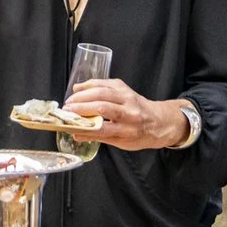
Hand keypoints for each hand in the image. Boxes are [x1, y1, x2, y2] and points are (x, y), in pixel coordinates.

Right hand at [62, 79, 188, 151]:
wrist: (160, 121)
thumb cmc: (140, 135)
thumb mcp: (122, 143)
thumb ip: (99, 137)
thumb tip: (76, 134)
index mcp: (128, 130)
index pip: (103, 129)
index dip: (84, 127)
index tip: (70, 126)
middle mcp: (129, 112)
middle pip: (101, 107)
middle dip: (81, 108)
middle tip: (66, 110)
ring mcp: (127, 97)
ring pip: (102, 92)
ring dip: (83, 95)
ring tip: (70, 100)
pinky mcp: (124, 87)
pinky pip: (105, 83)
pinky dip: (90, 84)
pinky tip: (79, 88)